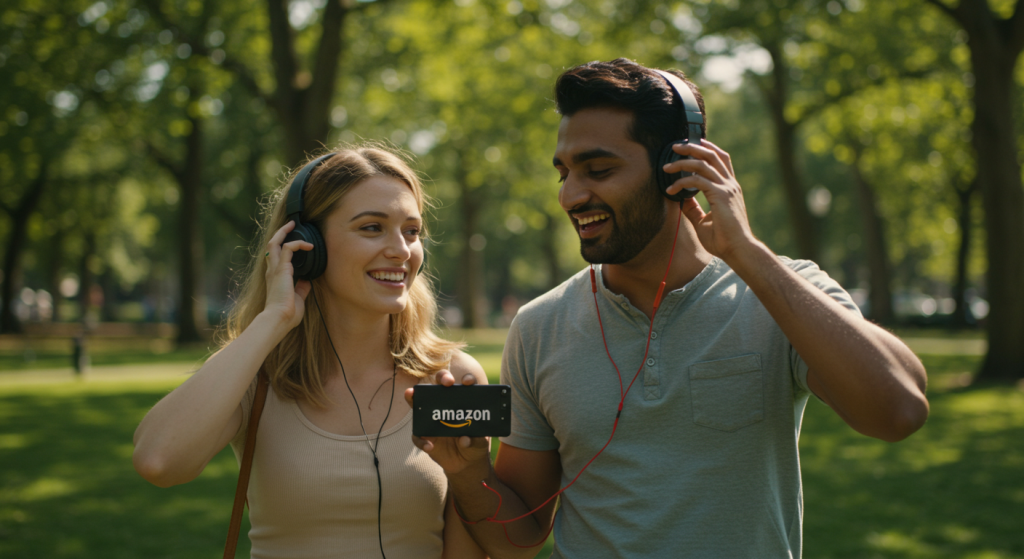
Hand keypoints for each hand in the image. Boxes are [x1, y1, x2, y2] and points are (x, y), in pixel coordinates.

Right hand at [263, 221, 313, 329]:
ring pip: (274, 243)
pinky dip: (297, 243)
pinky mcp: (281, 270)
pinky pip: (287, 248)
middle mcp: (272, 271)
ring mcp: (274, 269)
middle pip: (271, 245)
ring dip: (284, 232)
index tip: (295, 242)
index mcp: (275, 278)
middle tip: (291, 225)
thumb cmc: (287, 314)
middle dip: (280, 233)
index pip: (276, 257)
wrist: (278, 320)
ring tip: (294, 225)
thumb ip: (301, 288)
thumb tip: (307, 281)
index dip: (283, 246)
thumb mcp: (297, 298)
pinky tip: (308, 245)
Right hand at [405, 369, 492, 476]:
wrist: (465, 464)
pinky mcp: (424, 435)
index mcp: (463, 403)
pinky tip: (429, 446)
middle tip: (447, 382)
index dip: (467, 380)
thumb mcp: (480, 444)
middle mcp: (446, 406)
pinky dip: (422, 441)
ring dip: (414, 396)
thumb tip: (465, 438)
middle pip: (441, 385)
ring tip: (410, 393)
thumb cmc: (474, 446)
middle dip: (443, 377)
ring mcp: (432, 419)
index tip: (468, 382)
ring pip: (420, 403)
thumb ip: (476, 440)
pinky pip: (418, 435)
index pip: (465, 386)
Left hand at [663, 139, 760, 262]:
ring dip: (683, 162)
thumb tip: (681, 198)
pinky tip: (671, 189)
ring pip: (703, 164)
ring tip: (667, 167)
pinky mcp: (721, 196)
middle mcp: (730, 184)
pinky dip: (682, 182)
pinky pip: (697, 181)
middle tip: (676, 145)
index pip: (720, 159)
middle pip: (712, 155)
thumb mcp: (704, 221)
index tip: (691, 144)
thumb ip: (693, 208)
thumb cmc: (723, 239)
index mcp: (730, 187)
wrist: (738, 250)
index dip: (707, 147)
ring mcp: (727, 189)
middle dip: (693, 146)